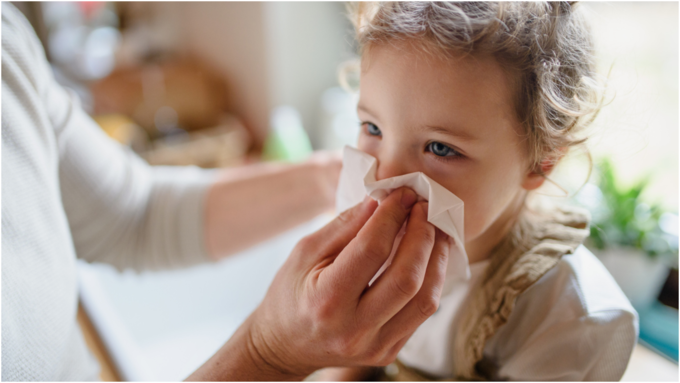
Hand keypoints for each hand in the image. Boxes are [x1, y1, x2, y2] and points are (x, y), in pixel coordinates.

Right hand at [188, 188, 449, 380]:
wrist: (285, 346)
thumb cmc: (290, 294)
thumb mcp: (305, 253)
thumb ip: (344, 227)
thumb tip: (380, 202)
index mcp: (326, 301)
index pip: (372, 250)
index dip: (392, 216)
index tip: (403, 194)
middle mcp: (354, 330)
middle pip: (407, 277)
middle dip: (422, 235)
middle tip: (424, 208)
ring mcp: (375, 346)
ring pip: (425, 299)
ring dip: (436, 258)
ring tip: (435, 229)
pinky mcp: (389, 352)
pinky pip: (422, 313)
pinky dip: (431, 279)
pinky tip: (429, 256)